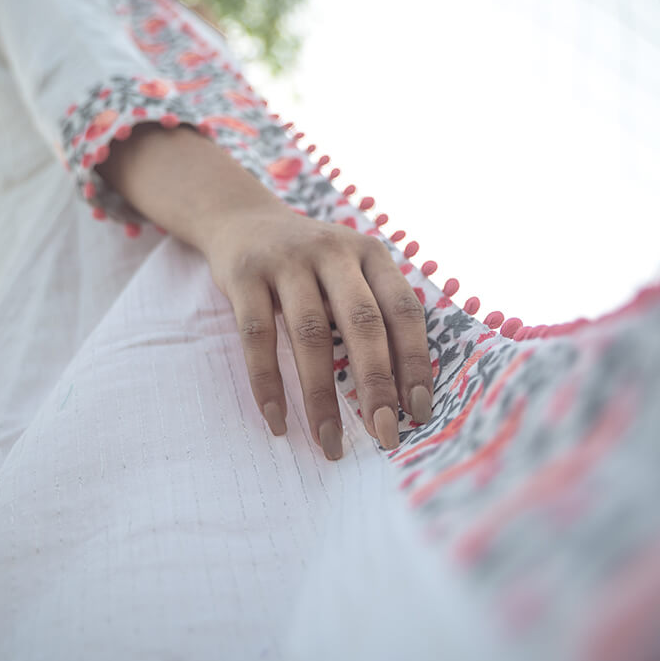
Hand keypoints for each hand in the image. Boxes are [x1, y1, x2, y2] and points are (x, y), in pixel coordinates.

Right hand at [200, 205, 433, 459]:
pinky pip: (257, 336)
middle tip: (384, 435)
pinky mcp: (245, 275)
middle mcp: (333, 251)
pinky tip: (277, 419)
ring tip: (329, 441)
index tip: (418, 412)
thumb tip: (402, 396)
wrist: (241, 219)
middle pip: (362, 323)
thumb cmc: (308, 265)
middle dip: (376, 384)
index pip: (403, 310)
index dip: (415, 362)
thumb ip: (373, 314)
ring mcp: (286, 260)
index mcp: (370, 254)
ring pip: (310, 334)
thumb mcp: (348, 271)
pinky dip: (267, 382)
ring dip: (321, 395)